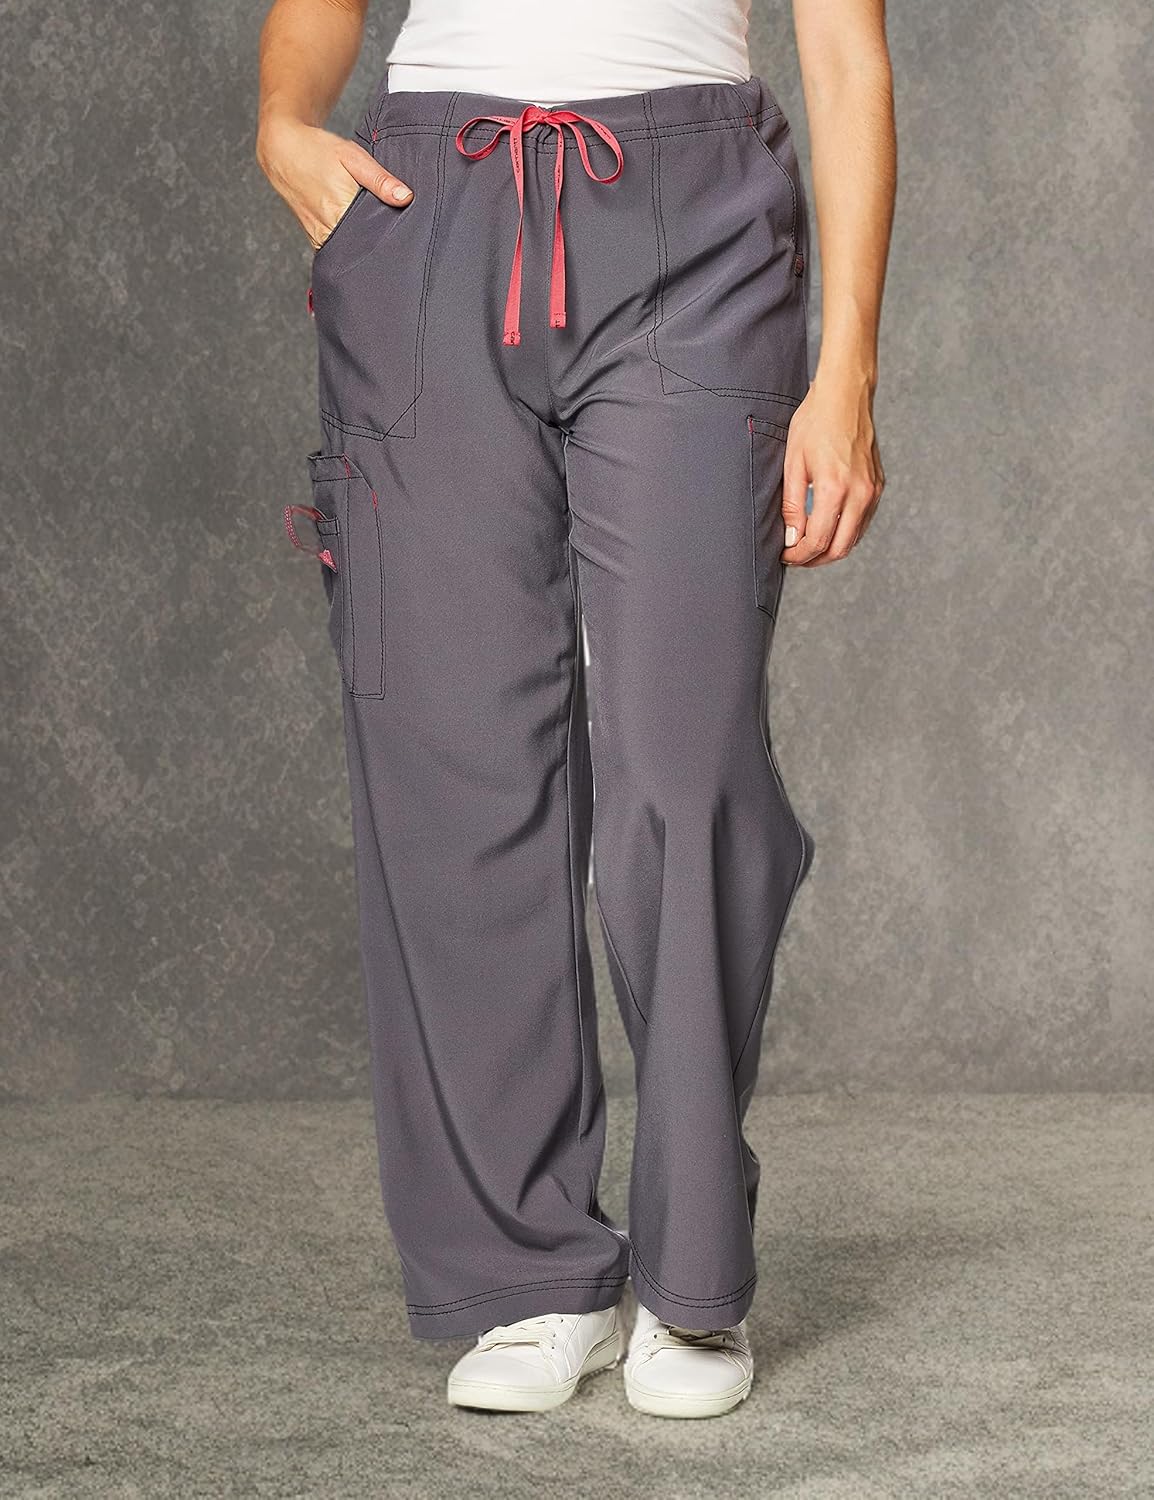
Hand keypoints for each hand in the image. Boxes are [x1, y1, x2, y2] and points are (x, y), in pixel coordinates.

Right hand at [256, 114, 413, 251]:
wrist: (282, 151)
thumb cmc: (318, 150)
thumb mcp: (353, 157)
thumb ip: (380, 179)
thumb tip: (406, 197)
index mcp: (340, 209)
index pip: (375, 233)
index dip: (390, 232)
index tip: (401, 231)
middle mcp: (328, 228)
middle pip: (363, 245)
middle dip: (378, 240)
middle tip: (393, 234)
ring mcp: (319, 237)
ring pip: (350, 249)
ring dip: (363, 243)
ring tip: (374, 232)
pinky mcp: (314, 239)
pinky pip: (337, 248)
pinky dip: (349, 243)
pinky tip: (356, 233)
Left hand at [781, 375, 884, 566]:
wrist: (845, 395)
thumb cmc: (815, 423)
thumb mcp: (793, 463)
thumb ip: (792, 506)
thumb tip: (792, 538)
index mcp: (834, 489)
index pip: (818, 541)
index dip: (799, 556)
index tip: (785, 556)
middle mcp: (859, 494)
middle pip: (839, 549)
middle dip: (815, 559)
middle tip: (795, 557)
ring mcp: (873, 490)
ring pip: (854, 539)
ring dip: (831, 549)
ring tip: (808, 545)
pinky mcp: (878, 485)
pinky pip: (863, 522)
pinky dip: (845, 532)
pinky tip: (828, 528)